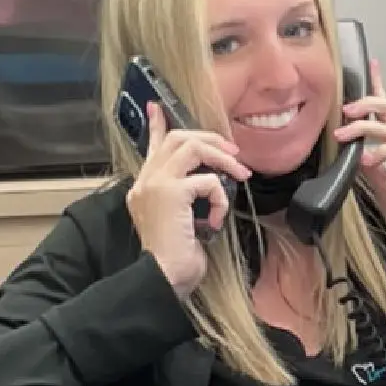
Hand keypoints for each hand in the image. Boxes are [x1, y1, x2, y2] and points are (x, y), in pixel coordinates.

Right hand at [127, 103, 250, 296]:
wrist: (163, 278)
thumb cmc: (175, 260)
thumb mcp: (183, 223)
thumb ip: (187, 200)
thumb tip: (211, 185)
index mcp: (144, 187)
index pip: (151, 147)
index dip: (157, 125)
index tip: (158, 107)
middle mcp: (146, 181)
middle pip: (177, 138)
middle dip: (209, 140)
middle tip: (233, 153)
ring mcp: (156, 184)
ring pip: (192, 147)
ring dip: (221, 159)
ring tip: (240, 175)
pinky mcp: (172, 193)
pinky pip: (208, 181)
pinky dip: (220, 198)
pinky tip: (215, 220)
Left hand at [334, 60, 385, 273]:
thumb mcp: (385, 192)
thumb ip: (373, 170)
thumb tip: (355, 153)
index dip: (382, 89)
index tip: (370, 66)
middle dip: (371, 101)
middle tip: (346, 109)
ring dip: (369, 125)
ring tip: (346, 133)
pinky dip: (383, 152)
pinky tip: (367, 160)